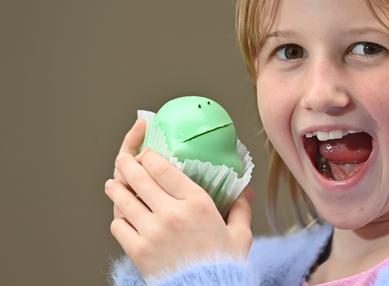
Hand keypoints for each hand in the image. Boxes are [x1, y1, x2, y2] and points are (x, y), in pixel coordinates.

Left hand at [105, 120, 253, 278]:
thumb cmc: (223, 265)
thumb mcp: (240, 234)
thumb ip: (241, 208)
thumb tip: (245, 190)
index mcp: (197, 203)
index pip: (163, 169)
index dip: (149, 156)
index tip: (146, 153)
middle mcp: (172, 213)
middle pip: (140, 178)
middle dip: (127, 165)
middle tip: (123, 160)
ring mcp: (152, 232)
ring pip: (124, 200)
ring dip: (115, 188)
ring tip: (113, 184)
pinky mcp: (138, 251)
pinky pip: (118, 226)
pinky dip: (118, 218)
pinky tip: (121, 215)